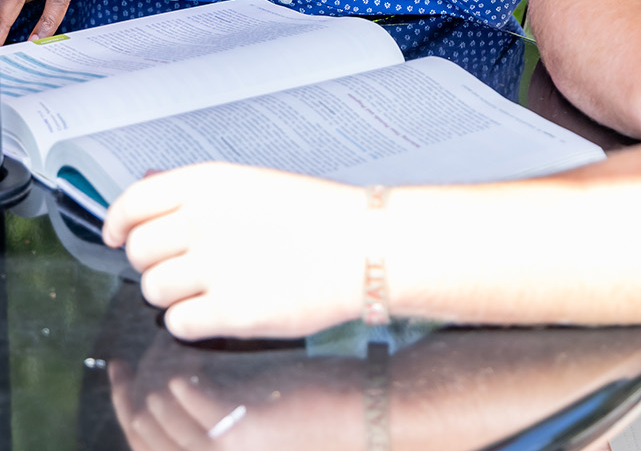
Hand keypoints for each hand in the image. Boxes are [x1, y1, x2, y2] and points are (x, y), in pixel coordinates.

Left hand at [103, 163, 367, 340]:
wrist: (363, 246)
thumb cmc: (317, 214)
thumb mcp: (252, 183)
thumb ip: (196, 192)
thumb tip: (147, 191)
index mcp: (209, 182)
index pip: (132, 202)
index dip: (117, 223)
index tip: (116, 235)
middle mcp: (203, 220)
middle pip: (138, 252)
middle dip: (152, 262)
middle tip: (179, 265)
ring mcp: (214, 267)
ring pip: (153, 291)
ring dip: (172, 293)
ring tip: (206, 287)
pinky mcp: (229, 312)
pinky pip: (177, 324)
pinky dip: (190, 322)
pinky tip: (216, 309)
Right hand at [107, 351, 365, 450]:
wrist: (368, 418)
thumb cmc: (320, 411)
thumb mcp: (260, 414)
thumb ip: (223, 406)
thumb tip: (183, 371)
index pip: (147, 447)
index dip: (125, 411)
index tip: (118, 374)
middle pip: (146, 438)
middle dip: (125, 400)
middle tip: (119, 365)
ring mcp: (225, 450)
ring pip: (162, 419)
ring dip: (148, 387)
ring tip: (146, 353)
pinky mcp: (242, 426)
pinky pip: (193, 402)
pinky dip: (180, 380)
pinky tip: (178, 358)